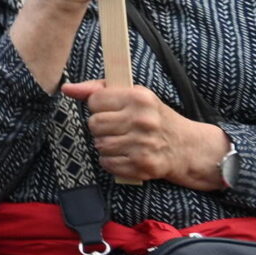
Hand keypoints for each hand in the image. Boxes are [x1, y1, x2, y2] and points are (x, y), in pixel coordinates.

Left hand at [63, 81, 231, 187]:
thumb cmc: (154, 118)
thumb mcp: (133, 96)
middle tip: (116, 128)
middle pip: (94, 124)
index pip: (94, 101)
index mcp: (139, 98)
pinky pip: (107, 163)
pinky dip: (111, 161)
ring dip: (105, 145)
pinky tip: (125, 155)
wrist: (188, 147)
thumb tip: (66, 89)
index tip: (110, 110)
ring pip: (99, 145)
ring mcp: (143, 144)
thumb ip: (97, 89)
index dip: (97, 107)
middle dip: (100, 128)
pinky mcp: (143, 165)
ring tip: (122, 142)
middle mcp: (142, 120)